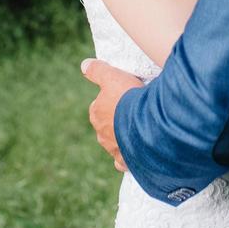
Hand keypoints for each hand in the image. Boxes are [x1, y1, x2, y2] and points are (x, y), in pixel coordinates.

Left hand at [81, 58, 143, 172]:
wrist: (145, 124)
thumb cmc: (127, 98)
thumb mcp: (112, 76)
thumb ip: (97, 71)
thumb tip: (83, 65)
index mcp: (96, 113)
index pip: (99, 107)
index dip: (111, 101)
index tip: (124, 97)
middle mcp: (101, 133)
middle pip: (107, 126)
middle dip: (117, 121)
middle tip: (133, 113)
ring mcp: (113, 148)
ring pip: (115, 143)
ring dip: (123, 138)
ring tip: (139, 130)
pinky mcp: (125, 161)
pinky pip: (123, 162)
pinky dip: (127, 158)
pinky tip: (136, 153)